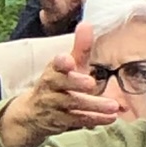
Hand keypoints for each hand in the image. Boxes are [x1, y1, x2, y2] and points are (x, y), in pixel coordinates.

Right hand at [0, 24, 117, 146]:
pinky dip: (94, 119)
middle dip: (74, 83)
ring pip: (72, 105)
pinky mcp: (61, 122)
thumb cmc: (58, 84)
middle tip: (90, 83)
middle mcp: (51, 88)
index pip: (54, 65)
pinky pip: (78, 121)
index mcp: (53, 71)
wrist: (32, 114)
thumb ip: (80, 48)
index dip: (60, 62)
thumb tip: (87, 24)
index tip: (67, 59)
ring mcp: (54, 106)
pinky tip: (111, 118)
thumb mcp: (68, 66)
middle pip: (60, 84)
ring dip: (93, 105)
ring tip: (113, 106)